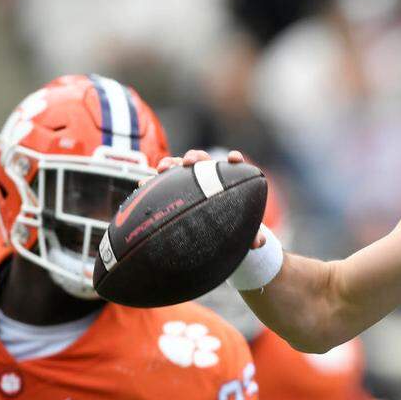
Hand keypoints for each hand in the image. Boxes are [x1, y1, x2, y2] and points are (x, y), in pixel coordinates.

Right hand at [150, 149, 265, 249]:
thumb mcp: (245, 234)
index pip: (233, 165)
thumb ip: (254, 237)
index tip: (234, 158)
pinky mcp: (173, 190)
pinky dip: (152, 181)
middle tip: (189, 162)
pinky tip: (142, 186)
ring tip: (163, 168)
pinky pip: (162, 183)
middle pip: (202, 160)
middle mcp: (208, 177)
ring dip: (171, 163)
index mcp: (228, 181)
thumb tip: (258, 243)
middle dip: (195, 157)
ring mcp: (189, 182)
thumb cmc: (234, 228)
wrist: (216, 236)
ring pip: (179, 167)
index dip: (234, 160)